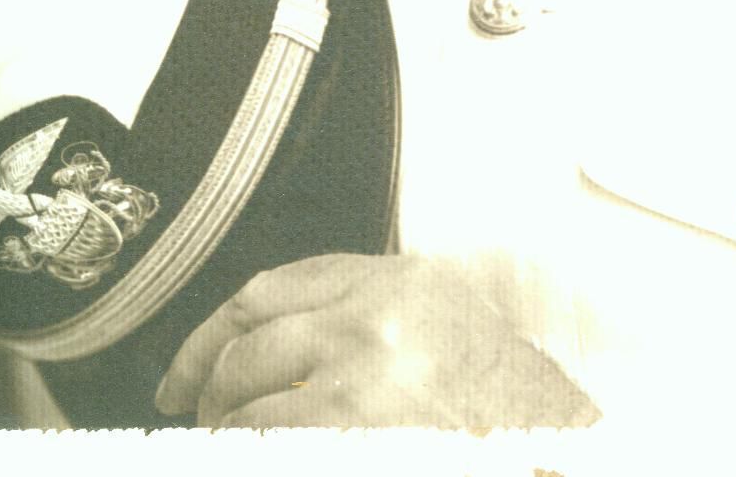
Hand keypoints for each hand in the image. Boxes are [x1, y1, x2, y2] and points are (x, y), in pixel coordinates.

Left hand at [154, 253, 599, 429]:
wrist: (546, 436)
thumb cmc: (495, 394)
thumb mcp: (433, 317)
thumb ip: (366, 308)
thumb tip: (272, 342)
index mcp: (391, 278)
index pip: (276, 286)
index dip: (217, 327)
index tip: (189, 364)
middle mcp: (373, 312)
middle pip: (252, 335)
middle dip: (206, 377)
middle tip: (191, 409)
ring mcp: (362, 370)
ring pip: (252, 393)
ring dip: (224, 423)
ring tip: (220, 442)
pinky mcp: (354, 428)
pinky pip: (272, 439)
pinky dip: (247, 451)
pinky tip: (244, 458)